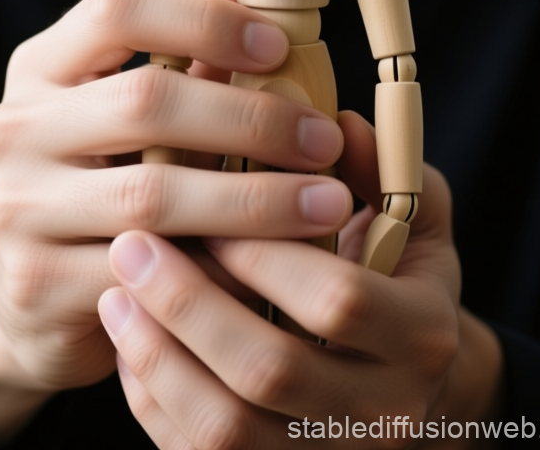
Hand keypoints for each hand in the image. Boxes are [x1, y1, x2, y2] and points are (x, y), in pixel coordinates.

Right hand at [0, 0, 349, 441]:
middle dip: (251, 119)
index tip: (278, 46)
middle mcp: (16, 128)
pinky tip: (274, 268)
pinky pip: (149, 272)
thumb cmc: (105, 183)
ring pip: (152, 194)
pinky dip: (222, 269)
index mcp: (42, 67)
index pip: (118, 9)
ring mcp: (18, 207)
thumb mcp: (133, 115)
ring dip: (256, 200)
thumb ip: (185, 58)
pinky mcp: (36, 283)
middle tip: (323, 139)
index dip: (205, 20)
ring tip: (327, 203)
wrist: (36, 295)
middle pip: (145, 100)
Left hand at [98, 112, 502, 448]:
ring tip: (116, 293)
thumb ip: (381, 167)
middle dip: (189, 303)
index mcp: (424, 333)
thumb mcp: (413, 214)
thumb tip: (335, 121)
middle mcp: (384, 410)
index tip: (206, 207)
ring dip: (159, 356)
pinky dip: (155, 400)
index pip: (338, 298)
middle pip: (270, 371)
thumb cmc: (401, 274)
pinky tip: (132, 343)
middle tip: (131, 244)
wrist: (407, 378)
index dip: (265, 252)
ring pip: (225, 430)